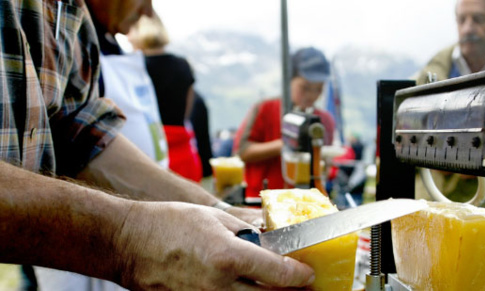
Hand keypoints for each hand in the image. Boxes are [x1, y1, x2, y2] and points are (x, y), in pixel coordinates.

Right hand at [115, 202, 313, 289]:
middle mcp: (219, 285)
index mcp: (228, 256)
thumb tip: (268, 242)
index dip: (299, 275)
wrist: (128, 243)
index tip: (308, 273)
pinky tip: (245, 289)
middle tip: (300, 284)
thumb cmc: (168, 224)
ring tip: (275, 287)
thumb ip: (245, 232)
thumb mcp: (213, 217)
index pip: (278, 274)